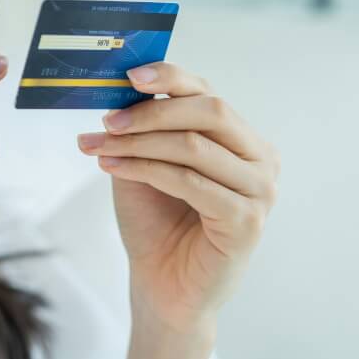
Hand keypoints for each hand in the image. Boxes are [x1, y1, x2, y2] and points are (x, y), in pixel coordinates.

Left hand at [76, 62, 279, 335]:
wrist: (162, 283)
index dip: (170, 77)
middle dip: (151, 111)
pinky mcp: (247, 221)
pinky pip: (190, 182)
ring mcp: (260, 190)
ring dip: (138, 143)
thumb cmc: (157, 220)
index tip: (129, 75)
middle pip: (209, 111)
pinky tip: (113, 167)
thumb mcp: (144, 161)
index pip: (207, 92)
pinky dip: (145, 169)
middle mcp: (259, 158)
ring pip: (193, 146)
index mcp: (240, 137)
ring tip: (98, 147)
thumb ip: (143, 127)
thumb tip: (122, 86)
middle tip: (107, 120)